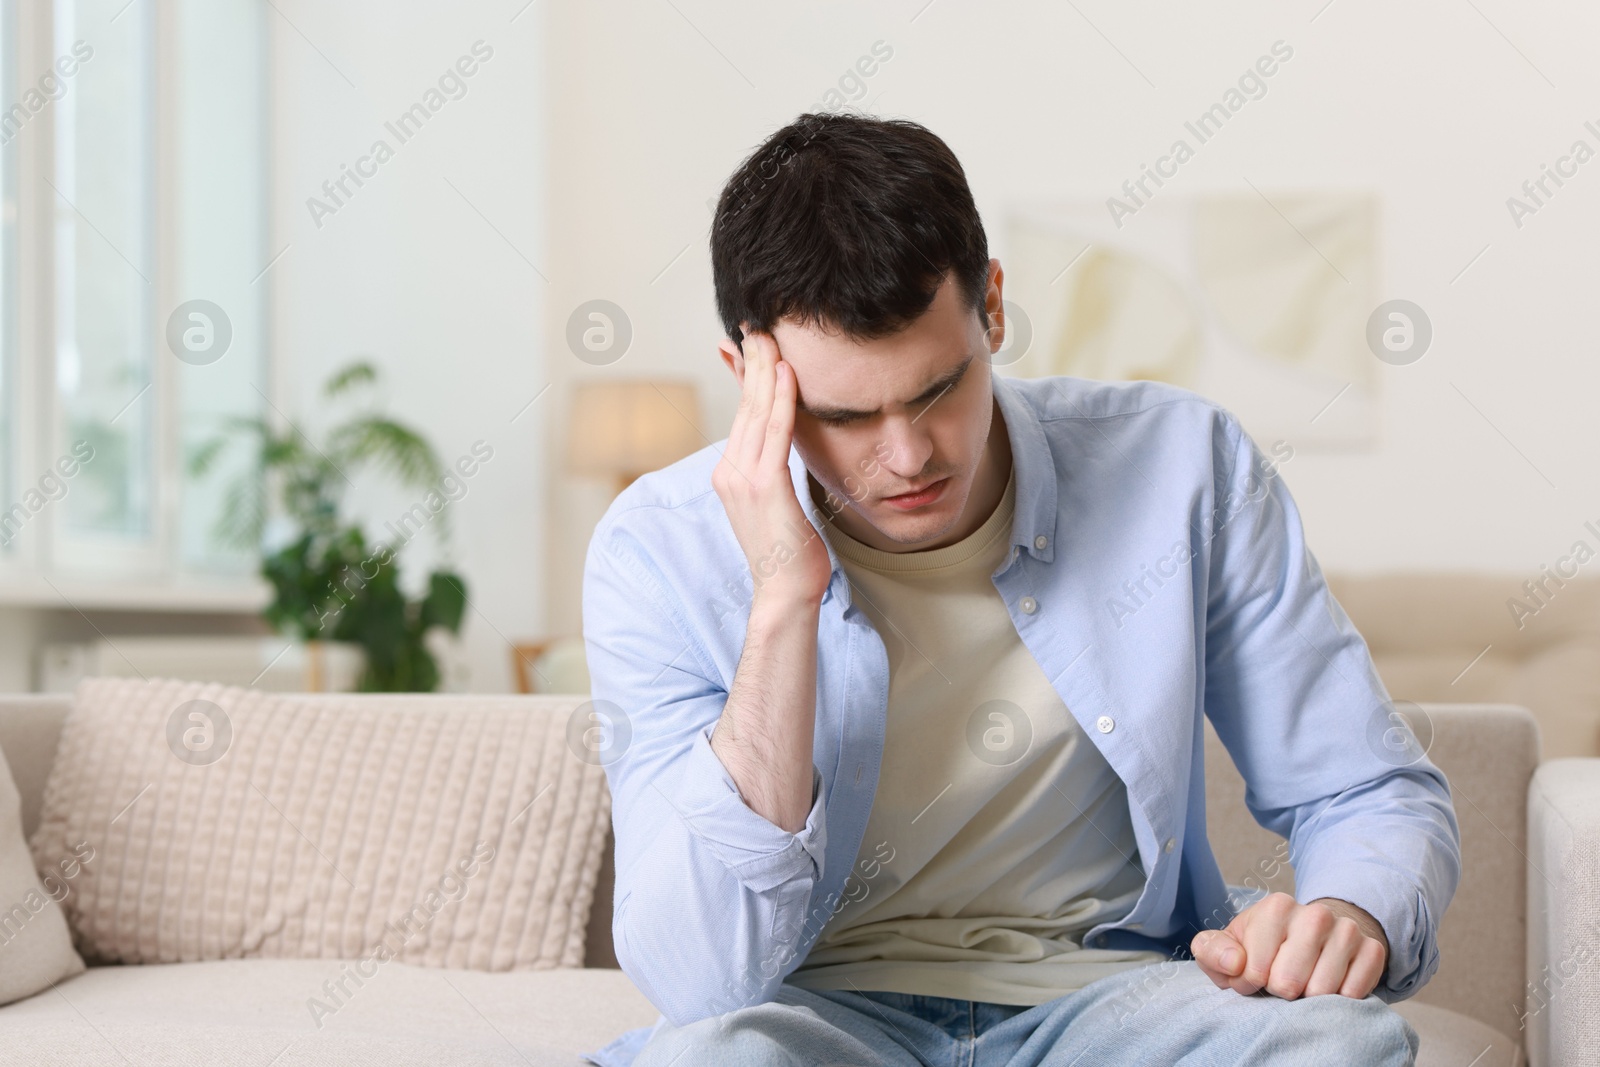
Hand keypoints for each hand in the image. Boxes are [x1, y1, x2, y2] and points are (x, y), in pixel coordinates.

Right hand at [712, 325, 831, 609]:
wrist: (784, 591)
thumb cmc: (788, 550)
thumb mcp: (777, 498)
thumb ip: (774, 464)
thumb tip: (779, 439)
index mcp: (730, 472)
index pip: (742, 413)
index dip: (747, 374)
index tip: (755, 341)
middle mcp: (730, 471)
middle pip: (744, 405)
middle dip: (752, 361)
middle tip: (760, 324)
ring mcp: (743, 479)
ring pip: (755, 412)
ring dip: (765, 370)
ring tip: (771, 336)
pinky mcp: (764, 487)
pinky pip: (774, 434)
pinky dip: (780, 401)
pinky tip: (786, 374)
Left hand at [1190, 893, 1389, 999]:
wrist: (1312, 936)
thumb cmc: (1260, 947)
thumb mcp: (1226, 946)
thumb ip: (1212, 951)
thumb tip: (1234, 963)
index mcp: (1276, 907)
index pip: (1254, 971)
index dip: (1250, 983)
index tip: (1254, 974)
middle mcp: (1315, 914)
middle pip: (1289, 983)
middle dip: (1279, 991)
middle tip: (1281, 979)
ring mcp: (1347, 930)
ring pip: (1321, 992)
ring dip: (1307, 998)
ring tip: (1303, 981)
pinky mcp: (1373, 950)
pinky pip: (1353, 995)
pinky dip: (1337, 1001)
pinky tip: (1328, 985)